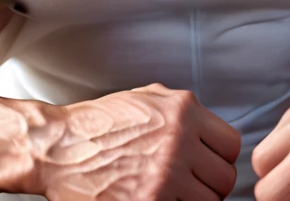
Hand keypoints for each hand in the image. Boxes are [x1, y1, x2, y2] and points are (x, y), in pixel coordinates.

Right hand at [37, 83, 241, 199]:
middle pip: (224, 179)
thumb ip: (183, 111)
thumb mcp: (146, 99)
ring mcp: (164, 176)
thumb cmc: (99, 123)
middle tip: (186, 185)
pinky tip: (152, 198)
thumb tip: (212, 135)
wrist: (58, 148)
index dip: (218, 158)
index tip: (203, 165)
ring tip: (169, 194)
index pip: (231, 145)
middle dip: (207, 185)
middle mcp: (178, 141)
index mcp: (182, 111)